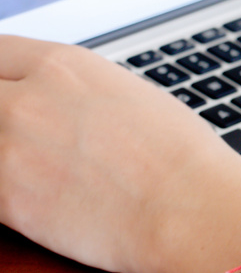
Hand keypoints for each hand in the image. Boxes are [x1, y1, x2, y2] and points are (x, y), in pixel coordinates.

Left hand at [0, 35, 240, 272]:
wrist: (190, 207)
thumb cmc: (178, 155)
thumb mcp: (126, 93)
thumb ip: (75, 90)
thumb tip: (58, 99)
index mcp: (62, 64)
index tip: (4, 90)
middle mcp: (28, 98)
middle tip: (18, 135)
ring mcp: (10, 149)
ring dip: (0, 152)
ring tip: (34, 167)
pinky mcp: (6, 202)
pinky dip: (4, 193)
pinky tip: (35, 199)